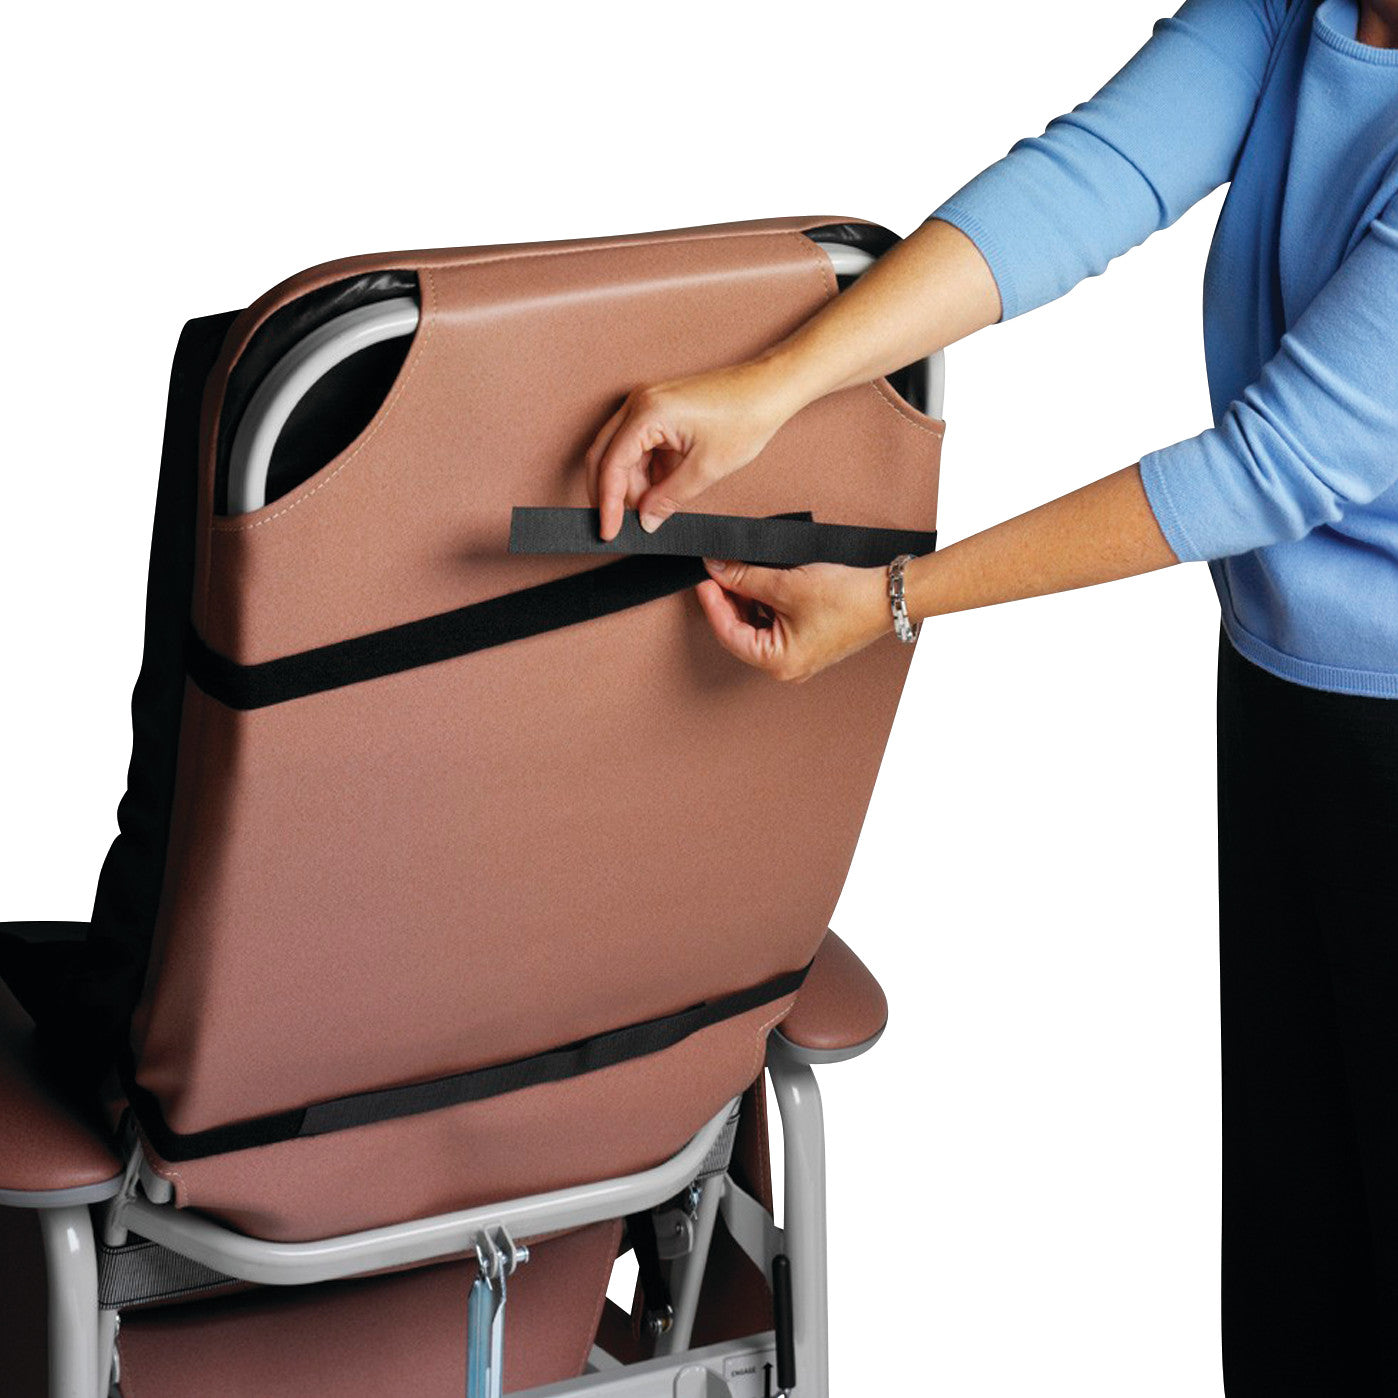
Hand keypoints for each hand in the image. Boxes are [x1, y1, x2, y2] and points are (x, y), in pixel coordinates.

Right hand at [584, 360, 794, 540]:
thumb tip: (646, 520)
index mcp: (648, 413)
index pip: (611, 464)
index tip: (608, 530)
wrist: (769, 389)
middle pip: (605, 456)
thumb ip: (669, 498)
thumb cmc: (745, 417)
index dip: (607, 502)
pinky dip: (645, 472)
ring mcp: (647, 404)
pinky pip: (638, 446)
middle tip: (622, 525)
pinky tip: (659, 490)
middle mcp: (640, 403)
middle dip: (612, 494)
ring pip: (621, 453)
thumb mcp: (706, 468)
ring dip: (631, 484)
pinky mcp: (658, 410)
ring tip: (653, 509)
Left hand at [695, 558, 892, 681]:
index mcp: (778, 662)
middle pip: (739, 633)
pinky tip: (761, 584)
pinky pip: (773, 627)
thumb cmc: (847, 598)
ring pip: (755, 628)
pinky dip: (763, 606)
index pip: (728, 633)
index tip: (704, 578)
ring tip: (741, 573)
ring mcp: (796, 657)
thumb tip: (717, 569)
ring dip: (745, 602)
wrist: (889, 596)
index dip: (712, 603)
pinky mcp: (806, 644)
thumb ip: (745, 578)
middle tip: (719, 571)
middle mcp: (786, 667)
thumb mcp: (787, 584)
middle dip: (728, 601)